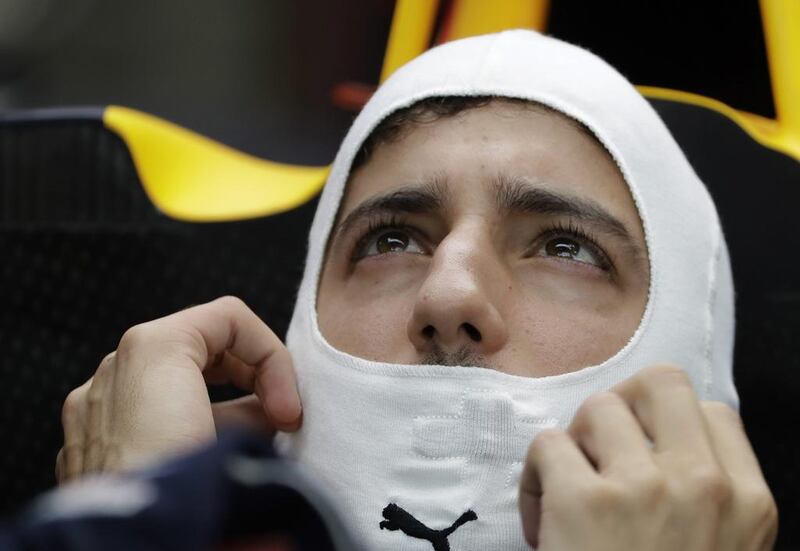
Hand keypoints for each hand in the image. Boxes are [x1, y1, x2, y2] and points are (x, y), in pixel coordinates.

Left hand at [56, 296, 301, 481]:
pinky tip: (202, 462)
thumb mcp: (237, 434)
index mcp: (150, 349)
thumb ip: (258, 409)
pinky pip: (141, 421)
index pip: (232, 320)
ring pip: (171, 387)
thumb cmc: (177, 488)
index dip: (275, 360)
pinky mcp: (83, 449)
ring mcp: (93, 410)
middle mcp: (113, 371)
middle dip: (251, 381)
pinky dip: (180, 431)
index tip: (289, 412)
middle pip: (201, 347)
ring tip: (248, 449)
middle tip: (279, 421)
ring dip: (221, 410)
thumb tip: (269, 415)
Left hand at [519, 365, 776, 549]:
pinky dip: (536, 475)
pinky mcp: (584, 498)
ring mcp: (643, 486)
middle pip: (661, 382)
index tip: (644, 452)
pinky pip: (547, 444)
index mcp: (746, 503)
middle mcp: (702, 484)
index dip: (669, 425)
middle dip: (627, 406)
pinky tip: (544, 515)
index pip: (713, 412)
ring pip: (598, 407)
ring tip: (571, 488)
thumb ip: (706, 502)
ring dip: (577, 443)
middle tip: (604, 444)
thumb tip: (658, 447)